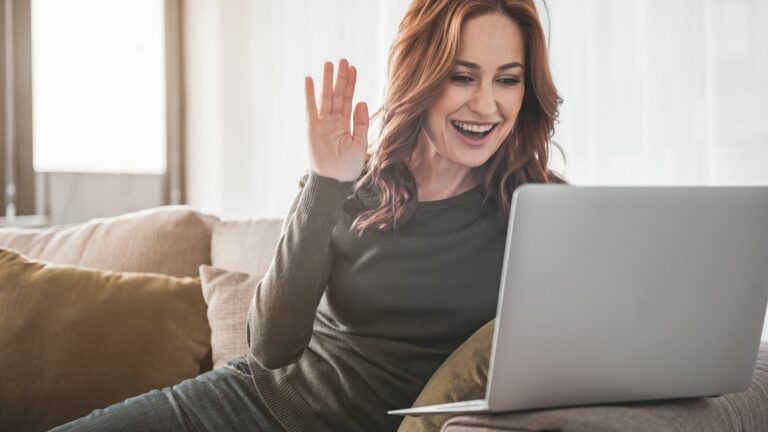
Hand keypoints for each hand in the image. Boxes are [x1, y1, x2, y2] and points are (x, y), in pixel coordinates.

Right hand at [305, 59, 368, 181]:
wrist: (335, 180)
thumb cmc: (348, 166)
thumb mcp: (360, 143)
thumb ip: (361, 123)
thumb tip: (362, 102)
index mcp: (346, 124)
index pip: (349, 99)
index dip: (351, 84)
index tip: (353, 69)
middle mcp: (333, 121)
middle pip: (338, 95)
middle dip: (340, 78)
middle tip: (342, 60)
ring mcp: (322, 123)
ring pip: (325, 97)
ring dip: (327, 81)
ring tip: (328, 64)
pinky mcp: (312, 128)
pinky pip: (310, 108)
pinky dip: (309, 94)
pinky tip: (309, 79)